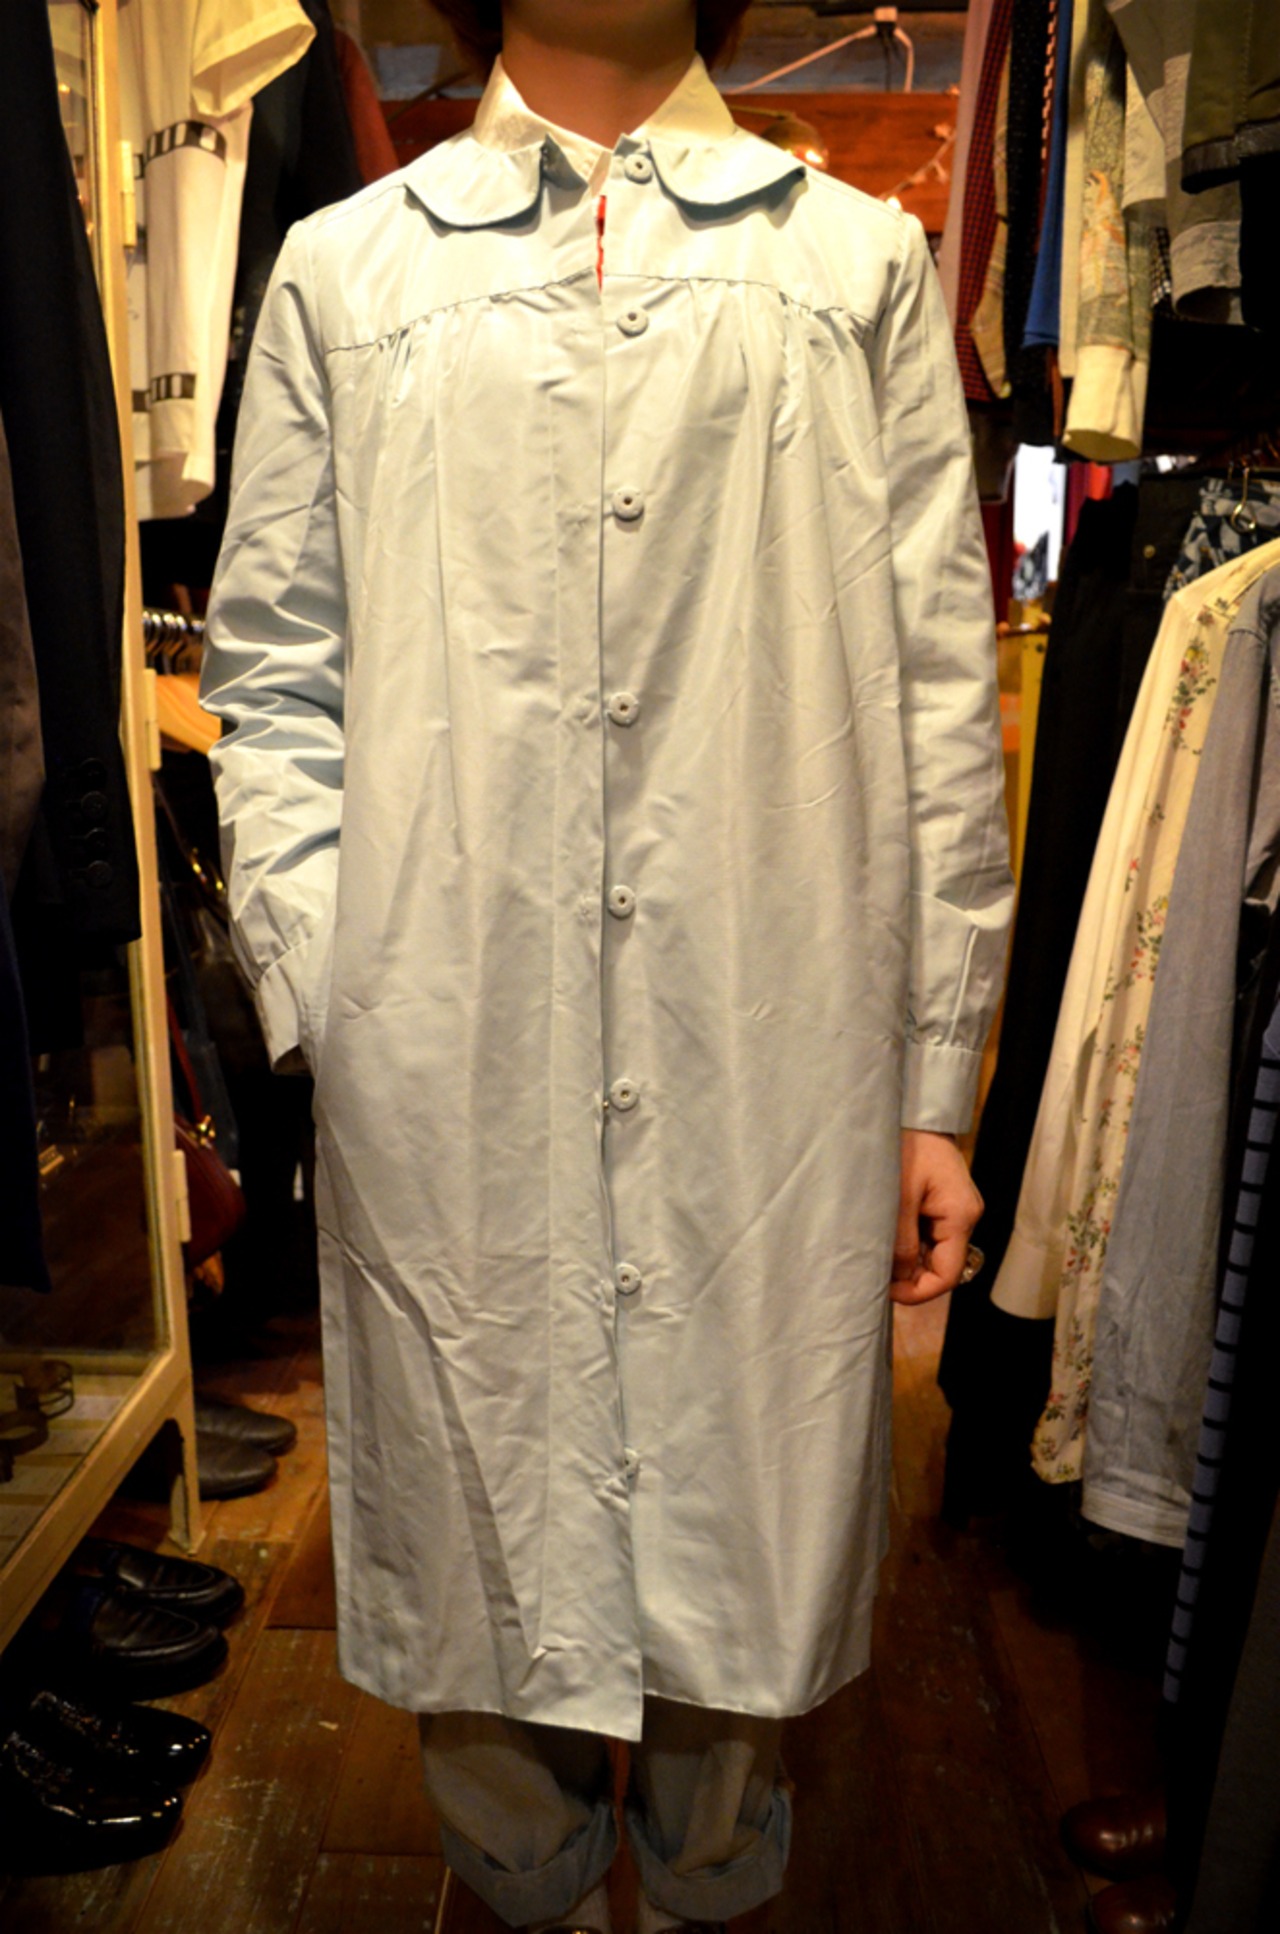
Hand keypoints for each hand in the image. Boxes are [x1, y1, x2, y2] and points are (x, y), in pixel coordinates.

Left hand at [890, 1129, 983, 1304]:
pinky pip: (929, 1234)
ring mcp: (956, 1209)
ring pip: (934, 1252)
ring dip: (907, 1258)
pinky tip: (887, 1236)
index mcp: (961, 1215)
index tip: (886, 1291)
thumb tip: (900, 1279)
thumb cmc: (904, 1147)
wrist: (909, 1110)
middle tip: (875, 1273)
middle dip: (910, 1276)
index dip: (918, 1291)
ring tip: (876, 1253)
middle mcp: (965, 1216)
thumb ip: (900, 1242)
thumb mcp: (897, 1197)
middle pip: (942, 1266)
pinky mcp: (944, 1201)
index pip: (948, 1275)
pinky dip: (909, 1242)